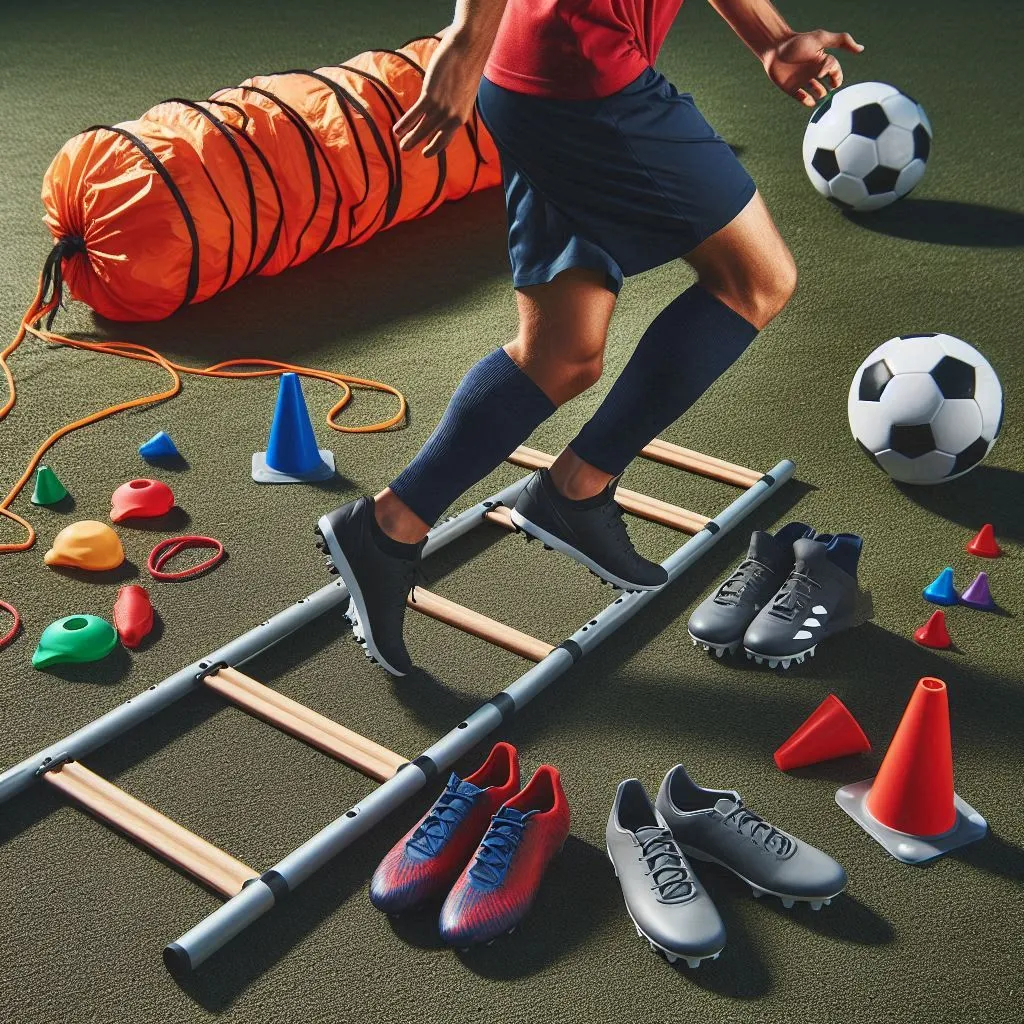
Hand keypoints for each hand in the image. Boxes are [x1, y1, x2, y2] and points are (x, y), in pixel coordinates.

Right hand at [394, 31, 483, 156]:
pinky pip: (414, 115)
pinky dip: (404, 124)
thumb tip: (445, 104)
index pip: (446, 138)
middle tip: (406, 150)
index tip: (426, 153)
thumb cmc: (467, 65)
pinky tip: (396, 130)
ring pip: (422, 128)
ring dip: (409, 138)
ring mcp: (441, 108)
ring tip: (400, 144)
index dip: (435, 147)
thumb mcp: (463, 91)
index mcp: (461, 117)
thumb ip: (454, 103)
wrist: (468, 48)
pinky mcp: (431, 96)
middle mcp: (452, 116)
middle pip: (432, 137)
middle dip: (417, 145)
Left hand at [763, 30, 863, 106]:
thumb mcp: (821, 39)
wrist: (774, 48)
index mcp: (822, 60)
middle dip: (833, 87)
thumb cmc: (798, 42)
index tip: (827, 75)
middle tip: (832, 90)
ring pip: (817, 92)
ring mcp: (803, 80)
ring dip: (821, 95)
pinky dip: (808, 102)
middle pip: (829, 83)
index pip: (835, 71)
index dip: (835, 75)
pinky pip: (802, 98)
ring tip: (821, 96)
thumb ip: (841, 42)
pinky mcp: (791, 88)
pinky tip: (811, 102)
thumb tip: (861, 49)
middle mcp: (814, 71)